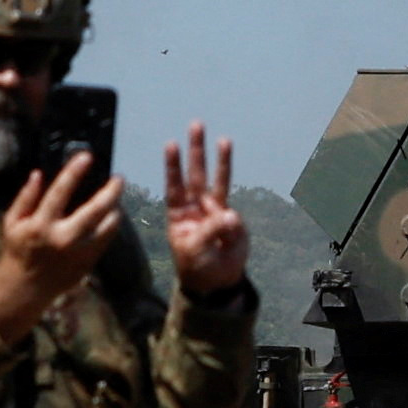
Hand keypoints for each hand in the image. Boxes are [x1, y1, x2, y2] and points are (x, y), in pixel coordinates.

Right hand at [0, 150, 124, 342]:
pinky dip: (111, 226)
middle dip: (111, 191)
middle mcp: (63, 238)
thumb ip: (25, 197)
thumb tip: (38, 174)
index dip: (75, 171)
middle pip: (95, 210)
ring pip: (108, 226)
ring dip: (116, 209)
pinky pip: (107, 240)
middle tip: (119, 178)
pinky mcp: (88, 263)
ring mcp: (79, 252)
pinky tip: (111, 216)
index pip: (60, 191)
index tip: (87, 156)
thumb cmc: (19, 250)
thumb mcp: (13, 222)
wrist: (26, 289)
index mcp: (41, 225)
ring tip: (117, 198)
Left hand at [164, 120, 248, 296]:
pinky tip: (230, 230)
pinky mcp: (232, 219)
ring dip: (219, 160)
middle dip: (196, 150)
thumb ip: (210, 231)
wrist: (216, 282)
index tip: (171, 145)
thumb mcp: (195, 251)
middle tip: (196, 125)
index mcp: (178, 215)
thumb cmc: (197, 266)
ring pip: (217, 181)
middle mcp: (195, 207)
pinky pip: (234, 208)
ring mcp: (215, 210)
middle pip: (195, 174)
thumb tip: (231, 216)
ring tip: (222, 139)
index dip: (173, 166)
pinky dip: (236, 216)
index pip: (174, 186)